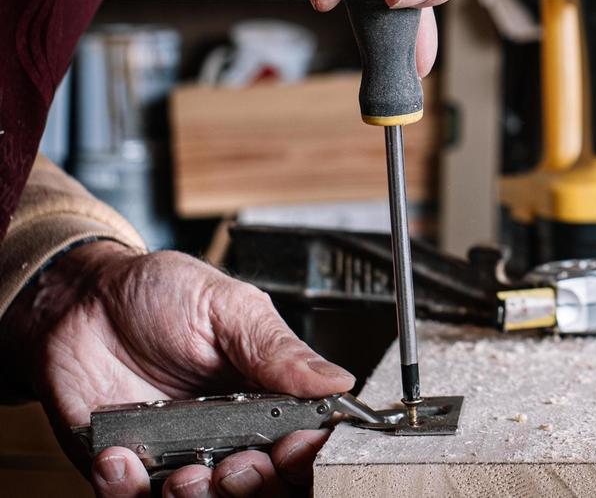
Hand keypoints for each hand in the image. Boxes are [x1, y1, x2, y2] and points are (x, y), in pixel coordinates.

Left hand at [0, 242, 355, 495]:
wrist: (80, 301)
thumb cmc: (157, 295)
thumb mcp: (228, 307)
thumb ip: (279, 350)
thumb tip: (337, 381)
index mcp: (267, 396)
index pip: (304, 443)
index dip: (305, 456)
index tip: (293, 446)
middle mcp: (228, 434)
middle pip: (264, 486)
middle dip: (255, 485)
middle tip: (237, 464)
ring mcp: (178, 455)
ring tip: (183, 469)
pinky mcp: (126, 469)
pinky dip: (126, 491)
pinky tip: (120, 455)